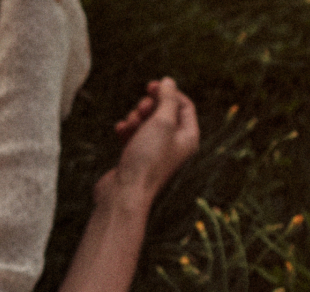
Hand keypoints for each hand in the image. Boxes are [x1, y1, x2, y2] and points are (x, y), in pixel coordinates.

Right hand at [96, 77, 201, 209]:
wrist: (124, 193)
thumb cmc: (147, 158)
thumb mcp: (162, 122)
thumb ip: (167, 98)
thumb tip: (169, 81)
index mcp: (188, 137)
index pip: (184, 106)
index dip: (169, 93)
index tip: (151, 86)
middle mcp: (174, 145)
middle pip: (164, 112)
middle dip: (150, 106)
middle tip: (141, 109)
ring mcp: (155, 152)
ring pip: (146, 122)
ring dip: (136, 117)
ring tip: (130, 124)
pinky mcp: (136, 157)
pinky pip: (133, 135)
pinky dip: (127, 129)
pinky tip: (120, 131)